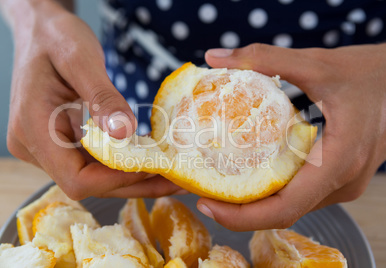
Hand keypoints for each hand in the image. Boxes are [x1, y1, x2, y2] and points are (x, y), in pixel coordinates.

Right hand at [5, 0, 180, 199]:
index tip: (153, 165)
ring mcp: (47, 146)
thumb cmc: (54, 37)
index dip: (116, 179)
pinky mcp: (61, 141)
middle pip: (89, 183)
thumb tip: (125, 133)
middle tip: (176, 175)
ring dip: (132, 175)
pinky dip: (122, 161)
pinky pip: (94, 160)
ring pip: (94, 176)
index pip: (75, 178)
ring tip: (171, 170)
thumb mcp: (79, 58)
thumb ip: (101, 97)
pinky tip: (150, 155)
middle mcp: (35, 145)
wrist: (39, 31)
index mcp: (32, 128)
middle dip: (134, 181)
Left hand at [197, 43, 385, 230]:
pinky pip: (299, 192)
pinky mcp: (338, 176)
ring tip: (216, 183)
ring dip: (253, 201)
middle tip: (202, 192)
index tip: (206, 204)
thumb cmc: (372, 74)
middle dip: (238, 210)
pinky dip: (270, 189)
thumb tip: (216, 58)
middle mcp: (341, 182)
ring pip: (291, 204)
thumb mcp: (317, 63)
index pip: (285, 208)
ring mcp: (341, 183)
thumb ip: (265, 58)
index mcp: (339, 161)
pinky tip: (247, 172)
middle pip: (282, 211)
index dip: (241, 215)